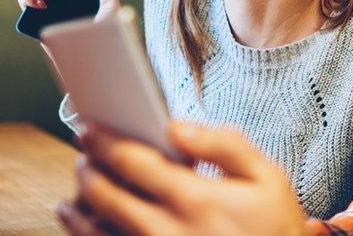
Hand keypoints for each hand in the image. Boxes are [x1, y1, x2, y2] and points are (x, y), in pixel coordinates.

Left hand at [57, 123, 307, 234]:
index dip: (104, 141)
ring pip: (92, 229)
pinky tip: (81, 222)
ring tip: (78, 186)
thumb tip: (178, 126)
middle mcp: (164, 231)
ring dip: (78, 202)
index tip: (90, 129)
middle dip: (87, 167)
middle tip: (85, 152)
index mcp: (195, 199)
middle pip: (103, 194)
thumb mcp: (268, 178)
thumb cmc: (275, 229)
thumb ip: (225, 144)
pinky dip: (84, 233)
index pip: (132, 161)